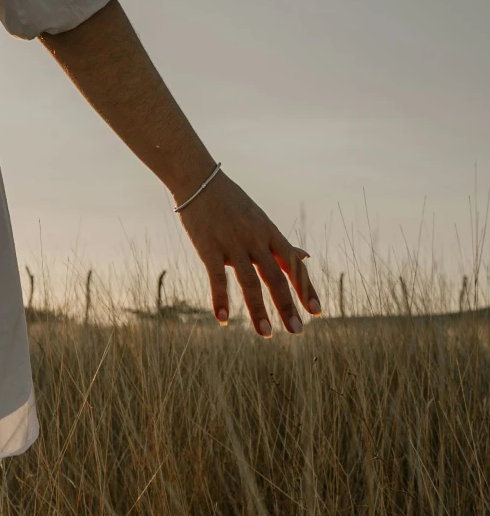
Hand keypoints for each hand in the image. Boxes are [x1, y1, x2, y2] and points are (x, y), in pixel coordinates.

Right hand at [178, 173, 320, 335]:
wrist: (199, 181)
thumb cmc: (232, 203)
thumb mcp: (262, 221)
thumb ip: (282, 244)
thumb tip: (306, 257)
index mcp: (270, 234)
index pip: (294, 266)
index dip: (306, 289)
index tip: (317, 312)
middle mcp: (256, 240)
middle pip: (276, 277)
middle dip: (288, 306)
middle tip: (297, 331)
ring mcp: (232, 244)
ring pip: (249, 282)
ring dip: (258, 310)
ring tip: (265, 334)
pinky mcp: (208, 247)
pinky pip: (216, 277)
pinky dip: (220, 299)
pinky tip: (222, 319)